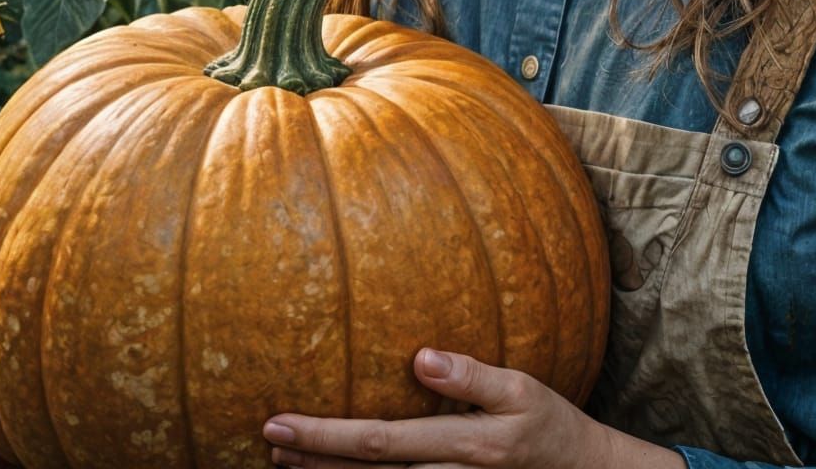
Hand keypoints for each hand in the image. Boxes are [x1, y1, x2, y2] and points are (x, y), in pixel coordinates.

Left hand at [262, 346, 612, 467]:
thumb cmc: (547, 423)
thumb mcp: (523, 390)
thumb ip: (473, 374)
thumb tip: (421, 357)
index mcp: (465, 446)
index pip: (381, 443)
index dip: (326, 438)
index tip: (280, 424)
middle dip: (311, 463)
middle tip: (267, 441)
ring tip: (284, 461)